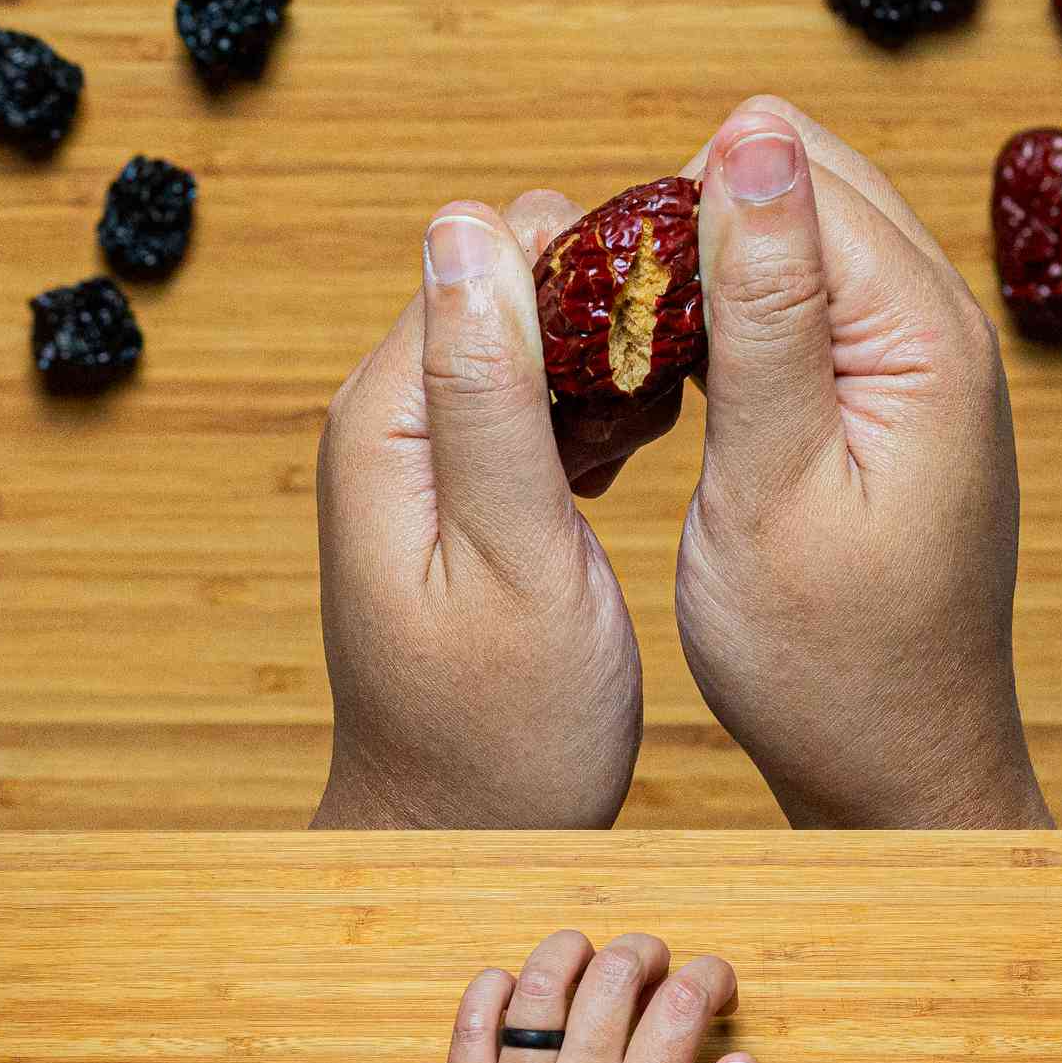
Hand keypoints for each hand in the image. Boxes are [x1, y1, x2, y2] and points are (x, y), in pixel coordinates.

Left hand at [313, 194, 682, 828]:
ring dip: (600, 368)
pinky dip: (584, 418)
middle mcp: (386, 426)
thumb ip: (491, 392)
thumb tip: (468, 226)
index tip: (675, 317)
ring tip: (656, 430)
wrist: (465, 836)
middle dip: (599, 317)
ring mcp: (417, 462)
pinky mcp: (455, 498)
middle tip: (674, 388)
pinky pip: (526, 409)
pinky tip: (625, 461)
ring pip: (524, 348)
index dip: (592, 263)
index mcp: (387, 423)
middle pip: (505, 291)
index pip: (484, 256)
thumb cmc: (500, 729)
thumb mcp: (514, 555)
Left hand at [416, 928, 757, 1062]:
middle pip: (611, 976)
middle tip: (661, 970)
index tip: (719, 988)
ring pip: (537, 985)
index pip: (679, 1009)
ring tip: (593, 961)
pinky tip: (514, 993)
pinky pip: (467, 1026)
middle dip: (646, 954)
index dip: (709, 978)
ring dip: (571, 953)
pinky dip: (491, 991)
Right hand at [674, 97, 1053, 828]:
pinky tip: (681, 399)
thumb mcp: (772, 482)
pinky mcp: (897, 408)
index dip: (675, 210)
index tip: (596, 300)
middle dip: (691, 235)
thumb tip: (750, 137)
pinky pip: (808, 318)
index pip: (791, 171)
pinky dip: (735, 336)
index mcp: (923, 333)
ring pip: (797, 253)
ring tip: (631, 374)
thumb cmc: (828, 662)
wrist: (895, 770)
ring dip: (707, 287)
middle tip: (606, 341)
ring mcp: (925, 368)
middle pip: (800, 192)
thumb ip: (763, 309)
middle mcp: (943, 329)